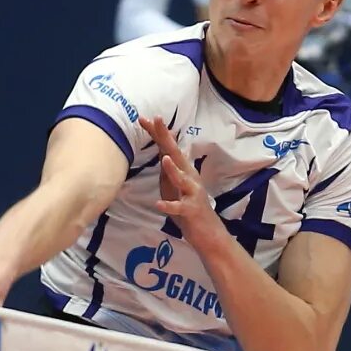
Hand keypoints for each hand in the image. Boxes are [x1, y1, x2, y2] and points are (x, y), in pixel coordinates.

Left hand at [141, 116, 226, 248]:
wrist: (207, 232)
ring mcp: (192, 193)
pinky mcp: (191, 210)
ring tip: (164, 159)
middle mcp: (189, 177)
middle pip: (176, 154)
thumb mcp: (174, 183)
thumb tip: (160, 148)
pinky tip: (159, 204)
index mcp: (183, 169)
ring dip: (174, 169)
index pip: (168, 147)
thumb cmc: (187, 205)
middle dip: (166, 137)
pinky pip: (179, 208)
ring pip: (182, 179)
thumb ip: (167, 167)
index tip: (143, 118)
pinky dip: (169, 206)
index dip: (157, 133)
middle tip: (157, 120)